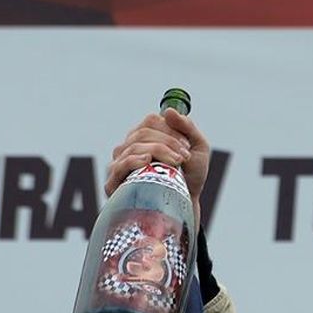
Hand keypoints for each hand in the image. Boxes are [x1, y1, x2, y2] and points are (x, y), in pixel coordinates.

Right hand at [106, 108, 211, 223]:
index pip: (151, 121)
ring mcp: (120, 163)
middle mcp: (129, 147)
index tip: (187, 145)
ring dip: (159, 152)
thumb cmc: (190, 174)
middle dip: (168, 143)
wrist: (186, 202)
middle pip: (143, 133)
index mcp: (145, 136)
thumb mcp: (198, 148)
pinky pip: (120, 165)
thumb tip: (168, 111)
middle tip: (185, 156)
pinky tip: (146, 160)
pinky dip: (134, 160)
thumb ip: (187, 127)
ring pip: (135, 146)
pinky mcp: (114, 182)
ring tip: (177, 163)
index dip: (170, 129)